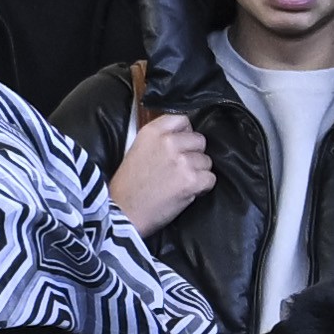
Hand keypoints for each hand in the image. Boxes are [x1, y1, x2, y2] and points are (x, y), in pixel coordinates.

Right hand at [108, 111, 213, 236]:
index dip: (185, 134)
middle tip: (179, 170)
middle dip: (193, 155)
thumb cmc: (127, 188)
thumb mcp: (136, 151)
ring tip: (180, 183)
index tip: (181, 146)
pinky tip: (187, 192)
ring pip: (206, 161)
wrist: (123, 214)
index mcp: (152, 132)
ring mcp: (181, 161)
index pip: (182, 120)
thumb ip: (159, 140)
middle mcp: (168, 142)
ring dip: (198, 173)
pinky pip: (210, 178)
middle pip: (199, 140)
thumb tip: (182, 137)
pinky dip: (202, 187)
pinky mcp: (191, 180)